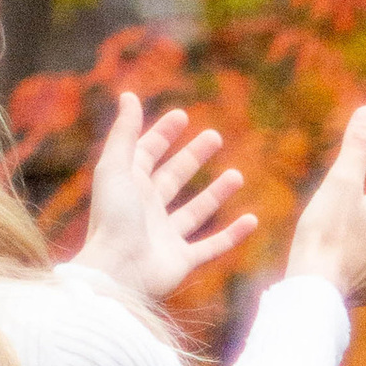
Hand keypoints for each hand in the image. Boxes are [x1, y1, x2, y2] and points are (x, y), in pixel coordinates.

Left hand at [75, 94, 254, 305]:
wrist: (118, 270)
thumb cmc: (114, 218)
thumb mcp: (116, 167)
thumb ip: (124, 132)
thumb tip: (128, 95)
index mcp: (130, 186)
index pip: (147, 154)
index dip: (162, 134)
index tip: (182, 115)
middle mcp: (148, 210)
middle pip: (173, 178)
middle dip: (193, 157)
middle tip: (215, 136)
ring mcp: (165, 236)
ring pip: (195, 211)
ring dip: (216, 193)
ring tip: (237, 175)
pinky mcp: (182, 260)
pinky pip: (212, 246)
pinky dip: (233, 235)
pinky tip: (252, 220)